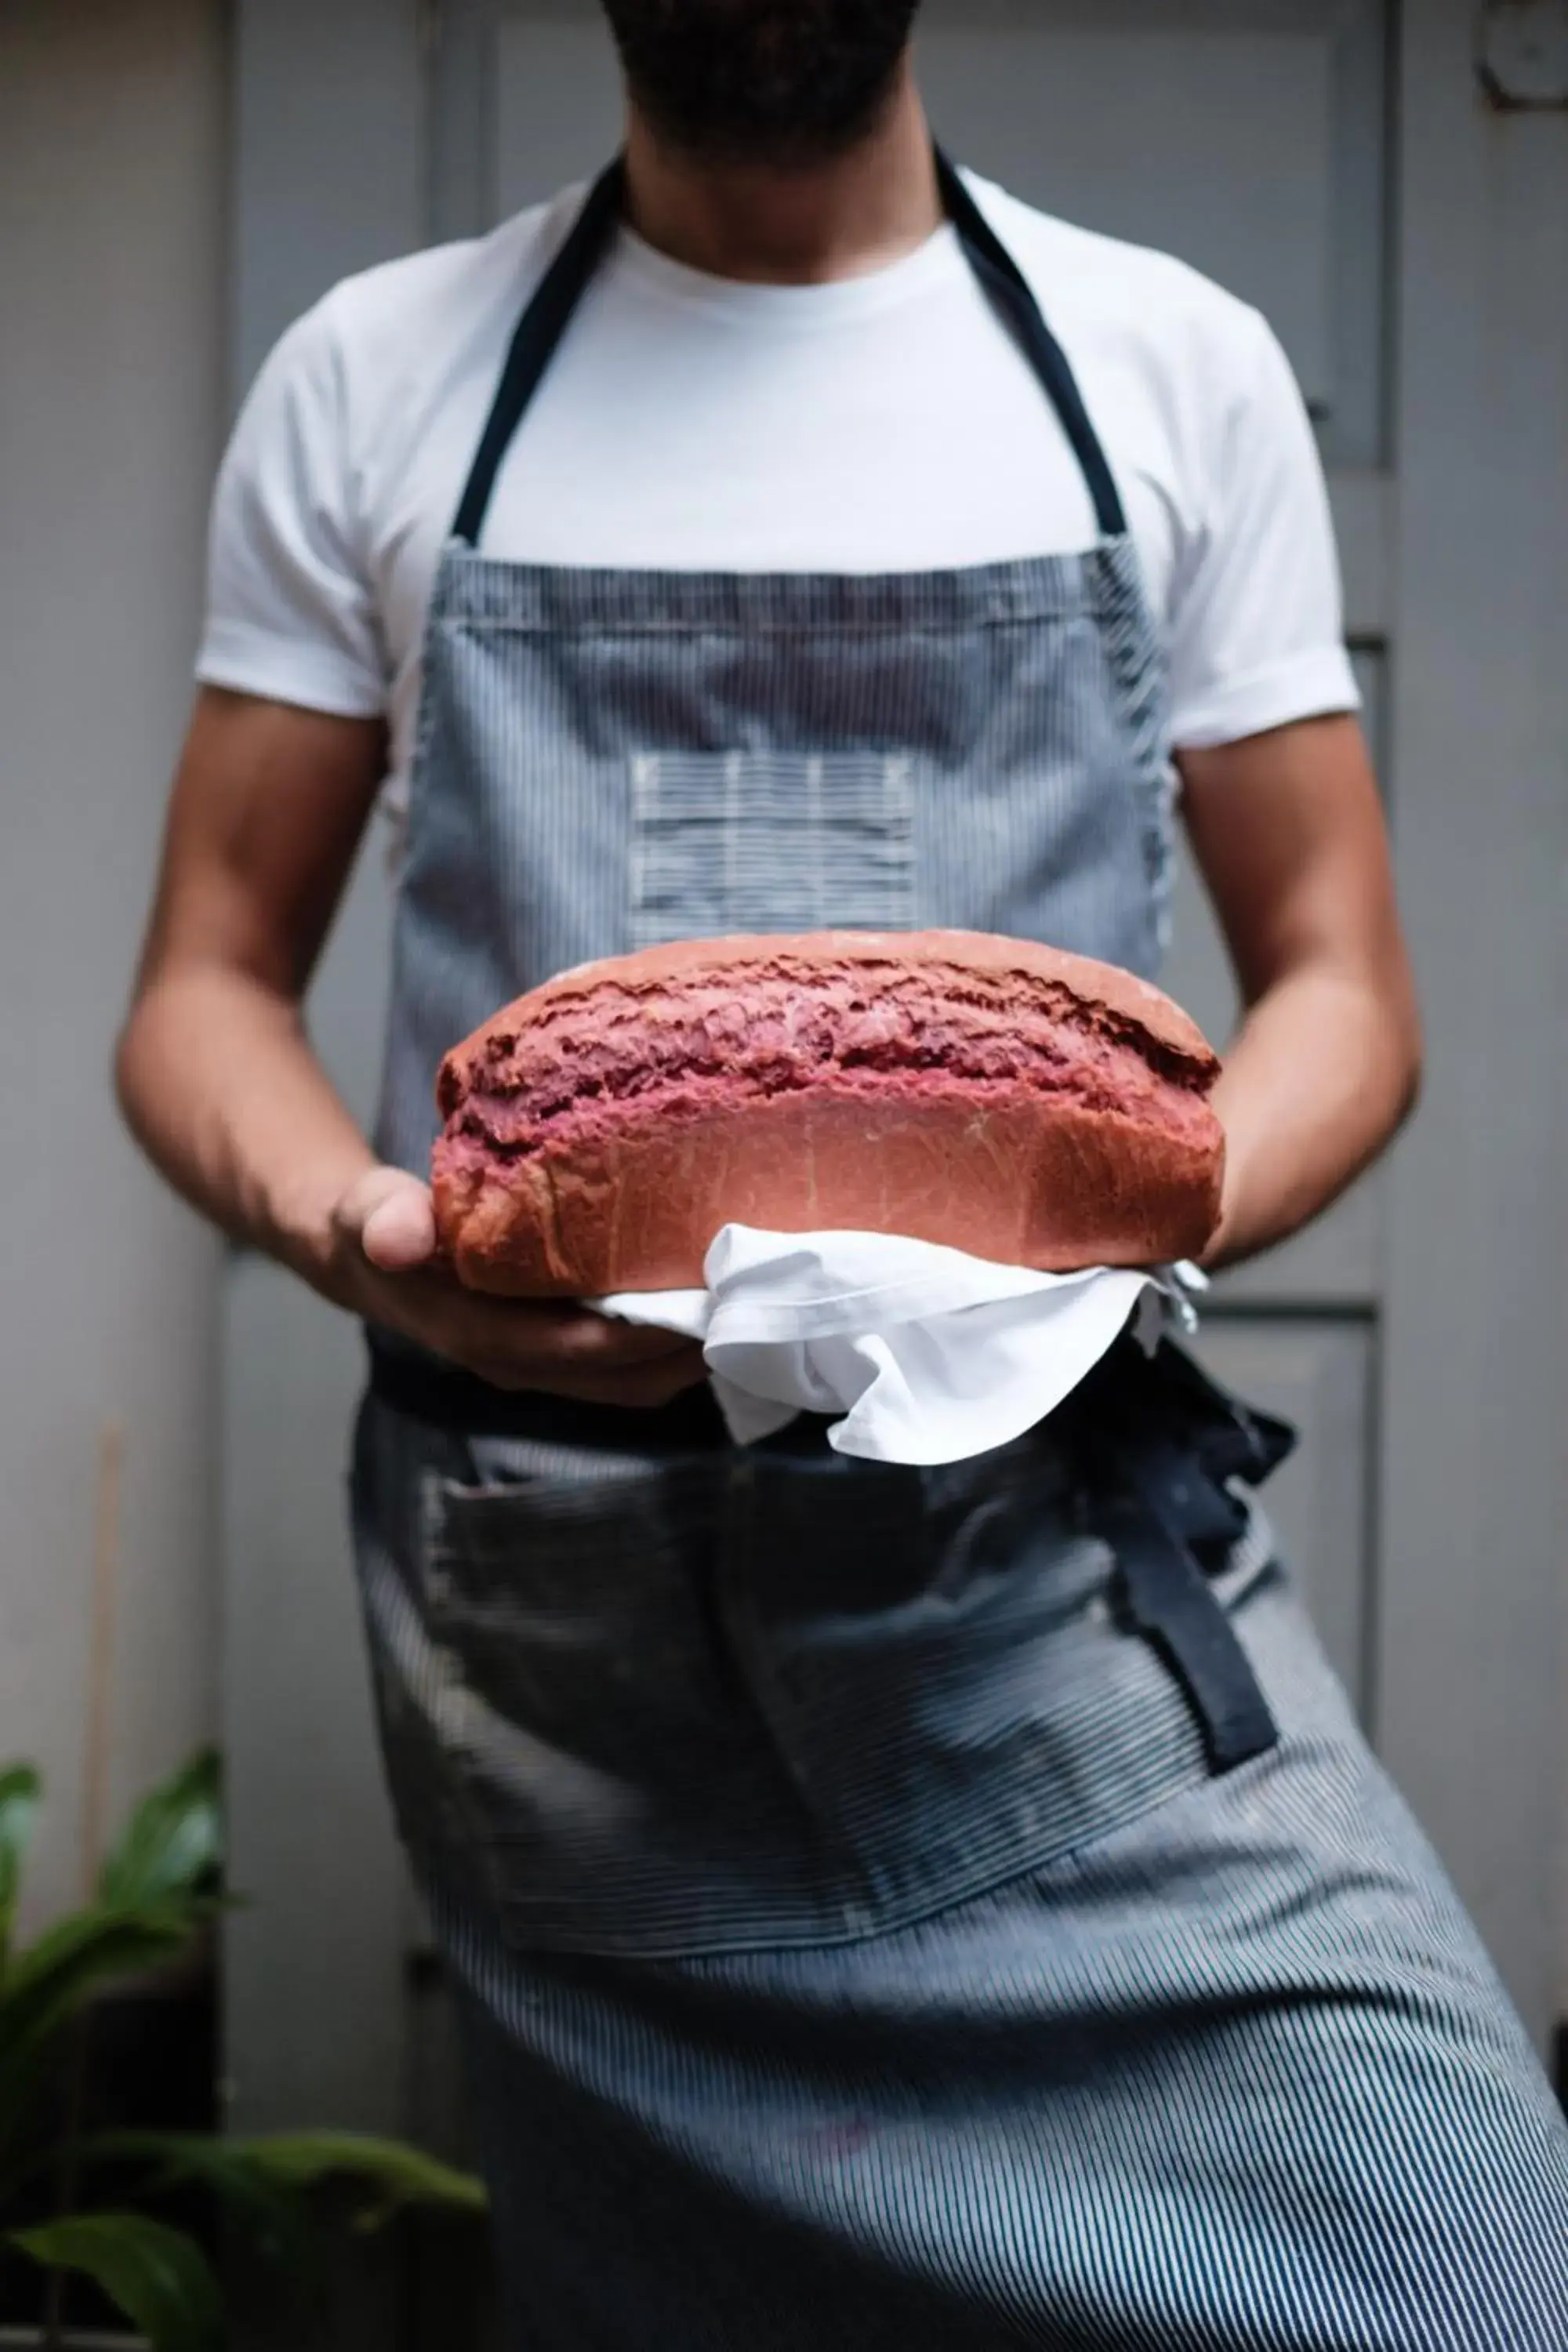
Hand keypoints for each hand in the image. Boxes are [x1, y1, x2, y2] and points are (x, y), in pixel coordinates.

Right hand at [325, 1166, 707, 1407]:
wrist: (364, 1253)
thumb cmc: (376, 1226)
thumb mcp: (370, 1212)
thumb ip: (384, 1220)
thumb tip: (397, 1239)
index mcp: (483, 1339)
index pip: (583, 1351)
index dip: (649, 1336)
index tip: (709, 1301)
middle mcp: (520, 1364)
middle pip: (626, 1378)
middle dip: (690, 1348)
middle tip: (754, 1297)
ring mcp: (544, 1362)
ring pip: (636, 1378)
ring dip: (689, 1349)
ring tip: (745, 1297)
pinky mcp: (560, 1348)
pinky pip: (629, 1360)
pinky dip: (671, 1339)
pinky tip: (706, 1295)